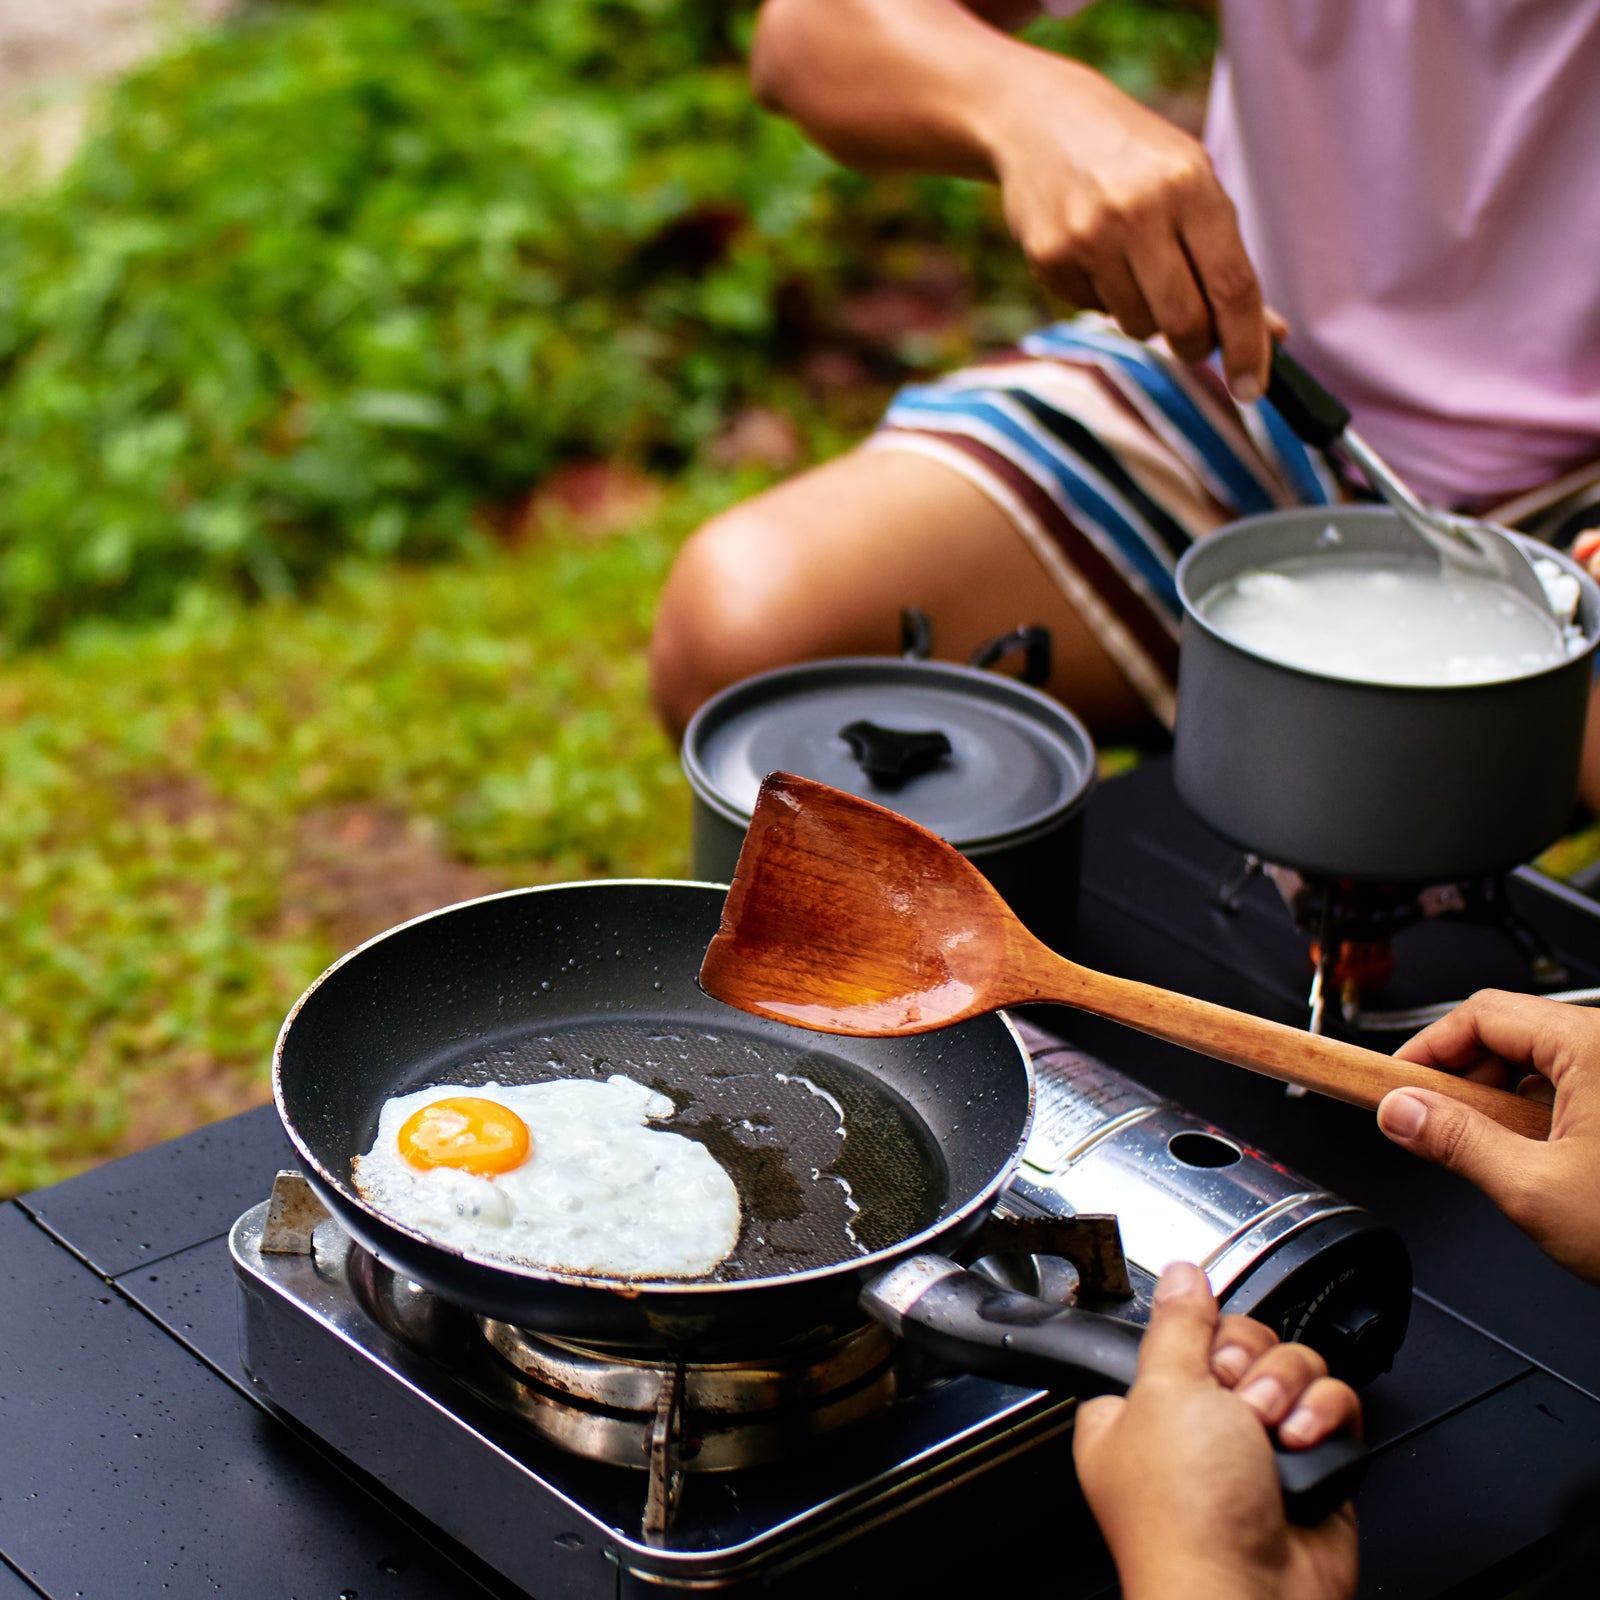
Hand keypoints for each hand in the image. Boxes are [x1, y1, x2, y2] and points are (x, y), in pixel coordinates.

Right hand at [985, 60, 1278, 399]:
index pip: (1231, 287)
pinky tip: (1095, 254)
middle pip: (1185, 322)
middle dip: (1197, 345)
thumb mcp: (1193, 188)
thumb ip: (1228, 261)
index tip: (1254, 390)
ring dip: (1147, 315)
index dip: (1248, 346)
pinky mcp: (1049, 257)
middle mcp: (1139, 210)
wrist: (1043, 120)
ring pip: (1138, 325)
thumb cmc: (1137, 159)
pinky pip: (1094, 311)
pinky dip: (1105, 297)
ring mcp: (1088, 235)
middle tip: (1196, 341)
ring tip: (1135, 266)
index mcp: (1190, 186)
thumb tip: (1271, 336)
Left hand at [1074, 1261, 1359, 1599]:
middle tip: (1233, 1400)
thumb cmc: (1183, 1516)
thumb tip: (1180, 1274)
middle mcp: (1197, 1426)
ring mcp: (1255, 1447)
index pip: (1178, 1330)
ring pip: (1292, 1366)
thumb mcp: (1164, 1391)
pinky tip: (1302, 1448)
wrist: (1249, 1595)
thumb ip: (1176, 1324)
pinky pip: (1332, 1403)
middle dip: (1248, 1364)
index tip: (1198, 1347)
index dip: (1196, 1330)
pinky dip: (1323, 1418)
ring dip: (1286, 1391)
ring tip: (1268, 1432)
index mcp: (1141, 1408)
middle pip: (1243, 1341)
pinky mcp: (1309, 1465)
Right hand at [1381, 989, 1599, 1282]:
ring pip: (1544, 1061)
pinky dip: (1544, 1111)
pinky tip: (1540, 1156)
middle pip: (1511, 1032)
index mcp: (1594, 1046)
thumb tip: (1402, 1112)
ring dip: (1504, 1097)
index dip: (1427, 1049)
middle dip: (1463, 1076)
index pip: (1481, 1015)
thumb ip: (1453, 1142)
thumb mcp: (1532, 1189)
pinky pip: (1578, 1083)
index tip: (1398, 1083)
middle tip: (1432, 1120)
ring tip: (1492, 1150)